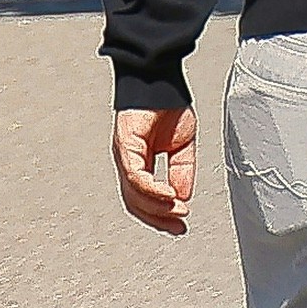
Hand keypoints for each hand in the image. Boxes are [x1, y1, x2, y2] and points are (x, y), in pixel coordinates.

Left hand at [116, 105, 193, 234]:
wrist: (160, 80)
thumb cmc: (168, 109)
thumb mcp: (182, 148)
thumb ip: (181, 173)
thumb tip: (182, 198)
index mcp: (139, 163)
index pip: (142, 199)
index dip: (160, 216)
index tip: (179, 227)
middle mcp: (127, 161)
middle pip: (134, 202)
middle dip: (157, 218)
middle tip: (179, 226)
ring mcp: (124, 153)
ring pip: (133, 192)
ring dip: (157, 206)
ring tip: (178, 210)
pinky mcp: (125, 142)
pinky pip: (135, 173)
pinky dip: (151, 189)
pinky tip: (169, 195)